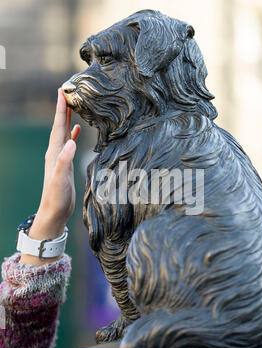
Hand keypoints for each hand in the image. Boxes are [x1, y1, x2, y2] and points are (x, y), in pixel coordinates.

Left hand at [20, 88, 80, 265]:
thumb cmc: (56, 197)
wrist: (54, 211)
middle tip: (67, 91)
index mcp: (54, 152)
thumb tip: (70, 141)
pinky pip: (69, 143)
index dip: (61, 109)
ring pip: (64, 132)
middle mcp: (55, 152)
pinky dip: (72, 134)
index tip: (62, 91)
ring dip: (67, 119)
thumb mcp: (60, 179)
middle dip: (63, 108)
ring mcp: (60, 157)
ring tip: (72, 106)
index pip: (58, 126)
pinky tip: (76, 130)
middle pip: (59, 125)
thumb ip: (64, 161)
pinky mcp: (65, 163)